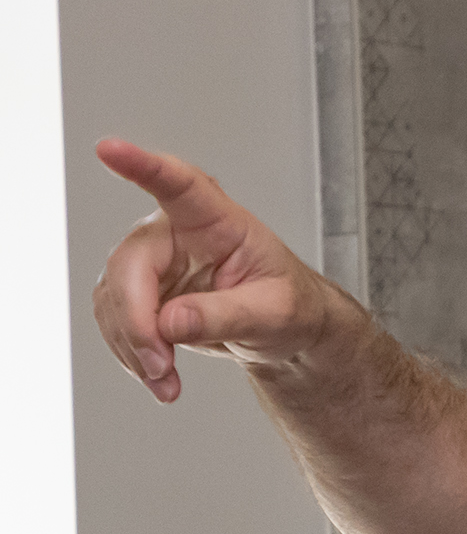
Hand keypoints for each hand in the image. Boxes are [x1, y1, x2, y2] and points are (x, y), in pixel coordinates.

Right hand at [91, 140, 342, 403]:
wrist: (284, 327)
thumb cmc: (289, 305)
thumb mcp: (275, 314)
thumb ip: (227, 315)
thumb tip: (171, 324)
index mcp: (216, 219)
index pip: (177, 184)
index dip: (142, 166)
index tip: (110, 149)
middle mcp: (173, 231)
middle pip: (130, 265)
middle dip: (138, 322)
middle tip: (160, 366)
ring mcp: (151, 260)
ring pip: (114, 297)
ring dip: (133, 346)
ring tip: (166, 384)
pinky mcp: (139, 291)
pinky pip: (116, 320)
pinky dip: (131, 353)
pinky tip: (158, 377)